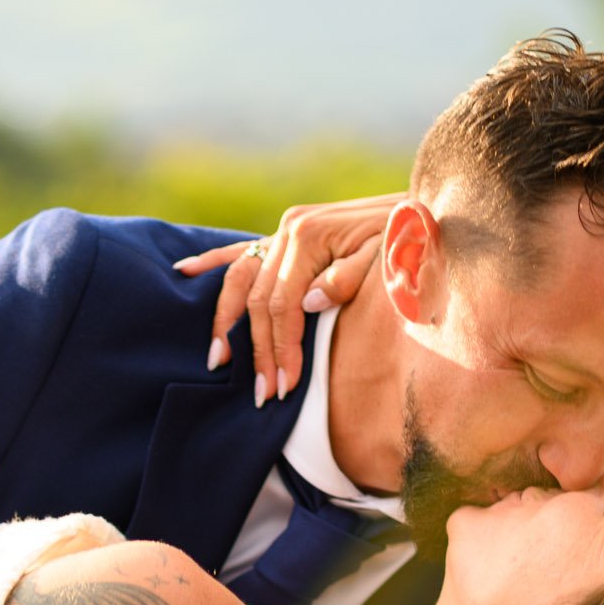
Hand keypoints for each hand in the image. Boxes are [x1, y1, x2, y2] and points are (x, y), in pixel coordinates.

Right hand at [174, 193, 399, 404]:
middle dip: (258, 350)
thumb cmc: (409, 239)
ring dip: (227, 322)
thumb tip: (307, 305)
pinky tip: (184, 272)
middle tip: (264, 394)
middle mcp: (289, 230)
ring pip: (241, 280)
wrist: (419, 210)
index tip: (285, 386)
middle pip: (258, 300)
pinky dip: (212, 262)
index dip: (281, 347)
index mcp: (310, 235)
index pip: (282, 304)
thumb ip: (348, 279)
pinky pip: (242, 251)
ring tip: (218, 360)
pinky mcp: (286, 235)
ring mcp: (284, 232)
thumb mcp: (387, 257)